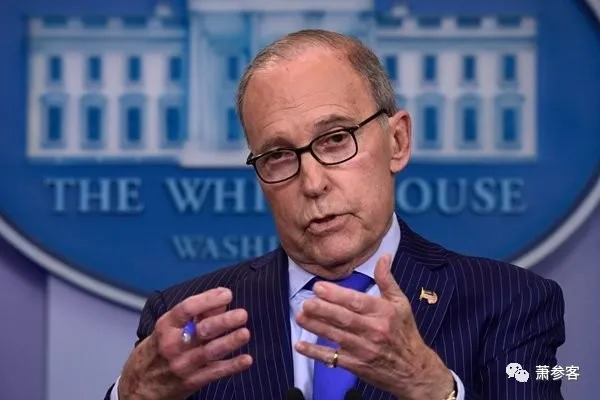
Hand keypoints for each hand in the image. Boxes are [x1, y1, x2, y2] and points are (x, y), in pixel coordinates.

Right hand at [118, 287, 252, 399]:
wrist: (138, 385)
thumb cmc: (158, 349)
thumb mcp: (169, 328)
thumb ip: (197, 313)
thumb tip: (222, 301)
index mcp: (166, 326)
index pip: (187, 309)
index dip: (208, 299)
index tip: (227, 294)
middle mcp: (173, 344)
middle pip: (200, 330)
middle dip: (223, 322)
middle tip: (242, 314)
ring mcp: (182, 364)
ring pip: (209, 352)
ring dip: (229, 342)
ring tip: (245, 333)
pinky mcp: (191, 382)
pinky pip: (214, 373)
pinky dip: (231, 366)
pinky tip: (246, 359)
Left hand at [294, 255, 453, 398]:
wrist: (413, 370)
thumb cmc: (405, 332)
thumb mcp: (401, 303)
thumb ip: (387, 279)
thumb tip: (383, 256)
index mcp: (383, 313)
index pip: (357, 302)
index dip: (337, 295)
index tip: (319, 287)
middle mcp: (373, 331)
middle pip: (344, 319)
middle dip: (323, 310)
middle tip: (306, 302)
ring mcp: (364, 350)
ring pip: (336, 337)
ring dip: (316, 327)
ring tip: (300, 316)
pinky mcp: (356, 365)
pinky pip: (333, 359)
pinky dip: (316, 353)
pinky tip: (300, 346)